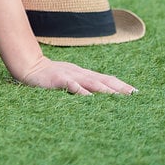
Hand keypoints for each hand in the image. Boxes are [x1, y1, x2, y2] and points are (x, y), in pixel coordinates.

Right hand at [15, 57, 136, 95]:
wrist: (27, 66)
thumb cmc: (49, 75)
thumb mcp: (69, 77)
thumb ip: (84, 83)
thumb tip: (101, 91)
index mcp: (83, 74)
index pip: (106, 79)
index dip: (121, 85)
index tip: (136, 93)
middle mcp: (79, 73)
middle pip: (103, 80)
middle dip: (119, 88)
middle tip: (134, 96)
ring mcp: (69, 76)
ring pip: (91, 82)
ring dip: (106, 90)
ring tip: (119, 97)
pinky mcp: (58, 80)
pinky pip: (71, 85)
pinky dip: (81, 91)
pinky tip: (89, 98)